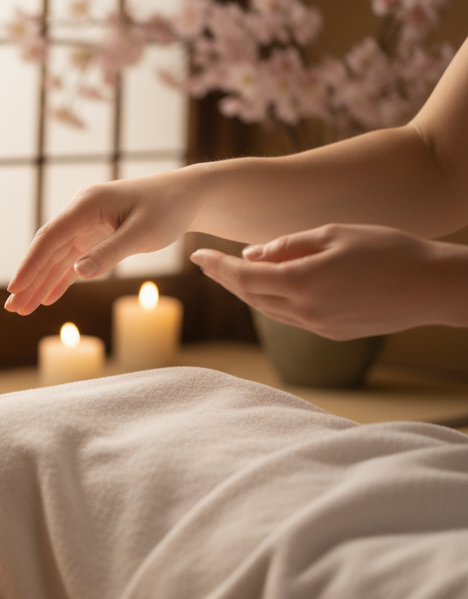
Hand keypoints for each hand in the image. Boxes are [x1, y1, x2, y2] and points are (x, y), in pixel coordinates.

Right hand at [5, 170, 199, 315]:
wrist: (187, 196)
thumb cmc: (168, 209)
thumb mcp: (142, 233)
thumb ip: (110, 253)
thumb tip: (78, 274)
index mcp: (87, 205)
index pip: (50, 238)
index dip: (30, 264)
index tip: (15, 288)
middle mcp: (80, 213)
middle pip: (47, 250)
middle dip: (29, 279)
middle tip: (12, 308)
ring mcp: (86, 226)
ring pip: (56, 258)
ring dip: (40, 283)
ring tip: (22, 309)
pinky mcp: (95, 236)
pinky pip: (72, 261)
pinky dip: (59, 280)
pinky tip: (46, 298)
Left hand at [190, 223, 464, 340]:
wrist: (433, 287)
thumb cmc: (388, 249)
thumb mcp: (334, 234)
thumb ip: (287, 245)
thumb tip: (250, 256)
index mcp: (302, 283)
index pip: (243, 277)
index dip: (216, 266)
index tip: (196, 255)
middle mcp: (304, 311)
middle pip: (250, 297)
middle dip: (226, 280)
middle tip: (207, 263)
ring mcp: (318, 327)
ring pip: (268, 310)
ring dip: (248, 292)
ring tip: (233, 273)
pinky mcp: (331, 333)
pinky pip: (291, 317)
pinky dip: (274, 302)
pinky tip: (271, 288)